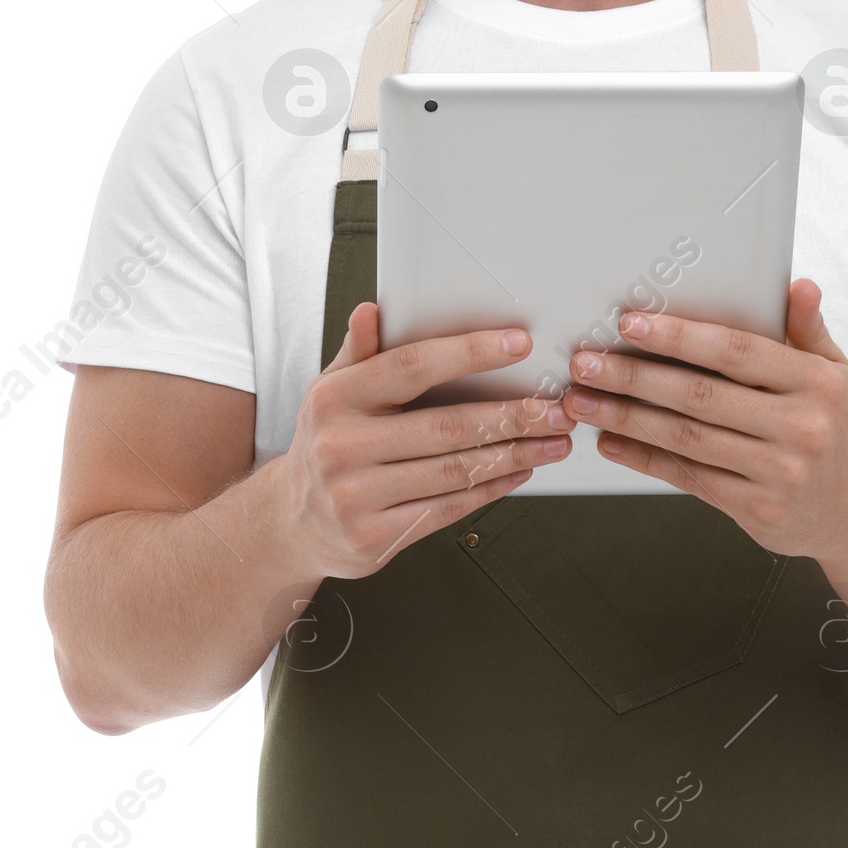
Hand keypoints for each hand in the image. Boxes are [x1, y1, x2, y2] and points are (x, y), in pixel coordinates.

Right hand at [285, 302, 571, 577]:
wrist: (292, 522)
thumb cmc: (325, 446)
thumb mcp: (331, 393)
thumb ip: (360, 353)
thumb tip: (373, 311)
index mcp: (334, 399)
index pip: (412, 367)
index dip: (470, 353)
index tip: (518, 343)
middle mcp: (341, 446)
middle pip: (447, 426)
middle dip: (512, 416)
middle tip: (555, 408)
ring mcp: (356, 496)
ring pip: (455, 471)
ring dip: (514, 454)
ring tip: (552, 441)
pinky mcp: (374, 537)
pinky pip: (448, 508)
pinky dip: (492, 489)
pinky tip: (519, 471)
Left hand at [562, 279, 847, 557]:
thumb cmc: (831, 427)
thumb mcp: (833, 373)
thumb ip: (808, 329)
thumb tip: (798, 286)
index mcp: (817, 382)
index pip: (737, 352)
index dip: (679, 336)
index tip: (630, 325)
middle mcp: (801, 427)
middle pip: (701, 395)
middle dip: (634, 376)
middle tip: (587, 362)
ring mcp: (780, 472)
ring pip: (687, 438)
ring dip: (627, 417)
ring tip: (583, 400)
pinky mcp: (758, 508)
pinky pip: (689, 477)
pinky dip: (644, 457)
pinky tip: (612, 440)